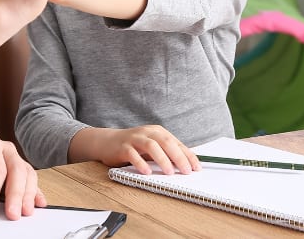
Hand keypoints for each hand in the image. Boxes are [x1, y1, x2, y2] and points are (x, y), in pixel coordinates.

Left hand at [0, 133, 46, 219]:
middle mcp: (3, 149)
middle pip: (16, 170)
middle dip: (16, 194)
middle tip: (12, 214)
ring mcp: (12, 158)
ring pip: (27, 174)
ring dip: (27, 194)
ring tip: (24, 212)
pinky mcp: (17, 169)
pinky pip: (29, 179)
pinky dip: (34, 192)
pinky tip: (38, 203)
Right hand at [80, 125, 200, 174]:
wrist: (107, 142)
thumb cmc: (134, 146)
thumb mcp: (152, 147)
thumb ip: (166, 153)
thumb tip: (186, 165)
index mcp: (157, 132)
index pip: (176, 143)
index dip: (188, 155)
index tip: (196, 168)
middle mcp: (147, 132)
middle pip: (166, 142)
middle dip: (178, 157)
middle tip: (186, 171)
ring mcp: (134, 139)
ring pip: (151, 145)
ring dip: (162, 159)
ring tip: (169, 172)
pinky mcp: (122, 147)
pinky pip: (133, 154)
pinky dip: (141, 163)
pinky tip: (147, 172)